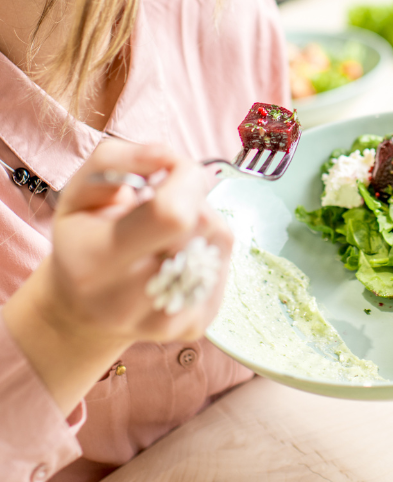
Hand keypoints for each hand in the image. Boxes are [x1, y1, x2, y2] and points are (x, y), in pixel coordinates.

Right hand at [2, 140, 232, 414]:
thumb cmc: (84, 238)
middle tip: (165, 202)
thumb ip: (117, 159)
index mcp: (95, 262)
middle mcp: (129, 299)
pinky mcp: (196, 326)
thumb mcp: (79, 190)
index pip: (172, 214)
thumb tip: (168, 155)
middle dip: (192, 197)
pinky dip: (209, 247)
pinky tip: (180, 254)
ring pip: (219, 240)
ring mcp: (167, 320)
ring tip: (168, 231)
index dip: (185, 179)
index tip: (171, 170)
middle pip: (202, 223)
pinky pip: (225, 263)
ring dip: (202, 221)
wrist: (83, 311)